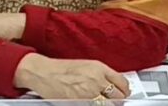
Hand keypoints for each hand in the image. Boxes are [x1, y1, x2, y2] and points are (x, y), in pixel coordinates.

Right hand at [14, 54, 129, 99]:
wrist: (43, 72)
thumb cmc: (60, 69)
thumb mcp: (85, 66)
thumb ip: (100, 75)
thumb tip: (111, 85)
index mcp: (99, 68)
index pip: (122, 82)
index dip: (125, 91)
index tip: (124, 94)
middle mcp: (96, 79)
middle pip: (119, 96)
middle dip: (118, 101)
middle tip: (114, 102)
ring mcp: (89, 93)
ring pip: (109, 105)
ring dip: (107, 105)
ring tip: (102, 103)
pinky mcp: (80, 103)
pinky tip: (92, 104)